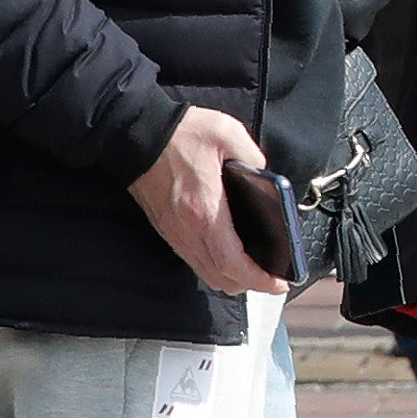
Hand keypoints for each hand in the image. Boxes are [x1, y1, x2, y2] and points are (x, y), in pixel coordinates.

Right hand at [127, 105, 286, 296]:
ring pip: (205, 272)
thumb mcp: (228, 134)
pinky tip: (228, 254)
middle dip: (250, 284)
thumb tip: (267, 178)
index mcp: (206, 211)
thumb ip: (254, 158)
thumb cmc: (180, 133)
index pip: (233, 263)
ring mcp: (174, 232)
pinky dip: (214, 266)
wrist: (137, 134)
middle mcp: (187, 230)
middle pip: (220, 277)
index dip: (260, 279)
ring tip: (254, 269)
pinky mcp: (166, 228)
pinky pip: (193, 259)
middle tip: (272, 277)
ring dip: (231, 277)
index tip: (280, 283)